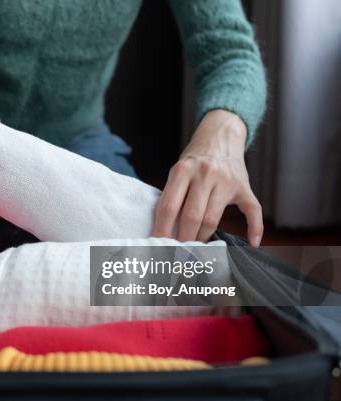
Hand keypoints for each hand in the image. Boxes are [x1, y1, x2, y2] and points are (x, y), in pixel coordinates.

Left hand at [153, 109, 262, 245]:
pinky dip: (255, 228)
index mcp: (182, 170)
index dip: (162, 229)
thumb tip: (165, 230)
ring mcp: (226, 180)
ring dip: (202, 238)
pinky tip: (252, 243)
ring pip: (213, 218)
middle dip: (183, 239)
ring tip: (196, 249)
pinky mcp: (244, 186)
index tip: (158, 245)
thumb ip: (173, 195)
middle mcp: (205, 174)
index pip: (169, 206)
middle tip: (177, 253)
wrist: (220, 135)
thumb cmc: (194, 159)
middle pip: (191, 216)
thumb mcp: (178, 170)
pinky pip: (252, 211)